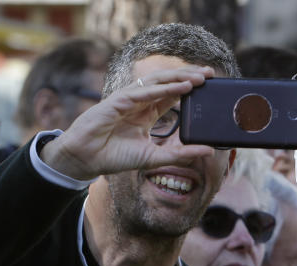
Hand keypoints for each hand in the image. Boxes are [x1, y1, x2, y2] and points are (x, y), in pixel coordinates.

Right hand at [40, 65, 218, 180]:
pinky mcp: (117, 101)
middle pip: (168, 83)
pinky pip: (143, 93)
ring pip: (157, 82)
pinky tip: (180, 87)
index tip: (210, 85)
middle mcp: (139, 102)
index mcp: (147, 113)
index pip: (172, 95)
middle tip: (210, 75)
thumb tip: (208, 151)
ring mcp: (128, 99)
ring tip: (199, 78)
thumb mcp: (153, 158)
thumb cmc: (114, 157)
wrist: (85, 160)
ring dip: (179, 78)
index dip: (190, 88)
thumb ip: (180, 154)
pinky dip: (163, 89)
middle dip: (189, 77)